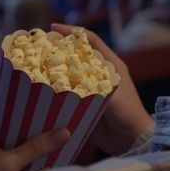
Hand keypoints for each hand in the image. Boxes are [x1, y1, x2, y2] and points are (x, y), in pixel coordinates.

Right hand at [52, 24, 152, 155]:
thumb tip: (75, 80)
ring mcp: (92, 87)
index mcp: (111, 65)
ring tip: (37, 64)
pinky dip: (57, 86)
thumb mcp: (116, 98)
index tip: (54, 28)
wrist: (132, 141)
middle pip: (77, 54)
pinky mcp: (86, 101)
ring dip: (56, 67)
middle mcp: (100, 72)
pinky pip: (69, 90)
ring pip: (71, 71)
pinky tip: (43, 86)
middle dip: (60, 48)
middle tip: (39, 46)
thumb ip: (98, 87)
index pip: (90, 40)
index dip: (73, 32)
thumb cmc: (129, 115)